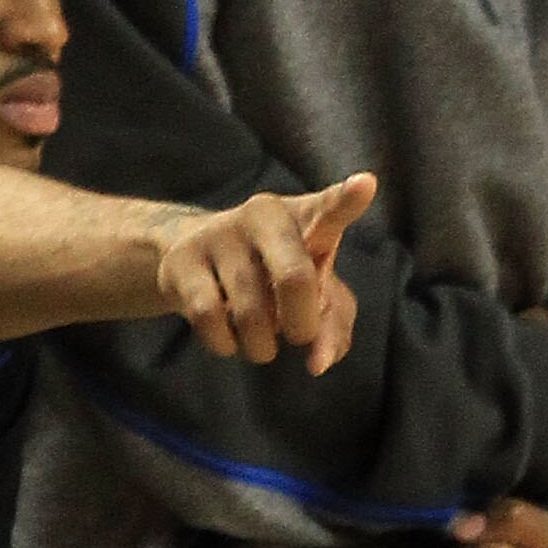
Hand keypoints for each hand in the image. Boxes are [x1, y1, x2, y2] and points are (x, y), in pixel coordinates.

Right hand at [150, 172, 375, 372]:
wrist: (193, 256)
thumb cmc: (273, 275)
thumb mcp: (313, 295)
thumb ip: (332, 327)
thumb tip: (317, 362)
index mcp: (307, 218)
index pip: (330, 209)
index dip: (347, 200)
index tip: (366, 185)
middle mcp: (263, 215)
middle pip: (294, 278)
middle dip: (302, 325)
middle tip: (300, 336)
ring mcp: (219, 233)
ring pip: (250, 311)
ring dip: (262, 345)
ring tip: (262, 342)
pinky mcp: (182, 259)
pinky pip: (208, 318)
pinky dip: (225, 344)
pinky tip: (228, 337)